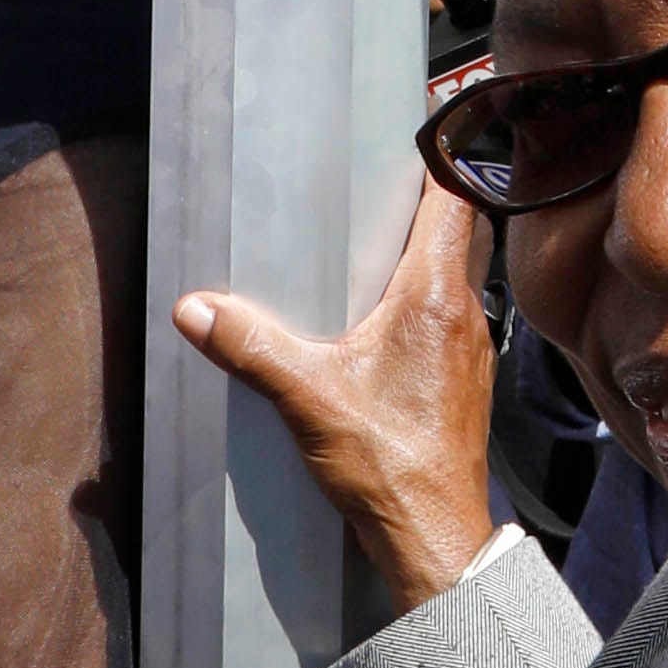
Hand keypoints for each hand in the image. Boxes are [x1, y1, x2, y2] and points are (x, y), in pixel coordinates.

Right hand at [176, 174, 499, 607]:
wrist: (434, 538)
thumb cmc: (389, 465)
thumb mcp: (307, 397)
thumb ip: (252, 347)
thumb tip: (197, 309)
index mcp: (434, 298)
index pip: (455, 201)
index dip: (440, 159)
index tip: (419, 129)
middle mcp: (465, 314)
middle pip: (460, 232)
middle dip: (425, 203)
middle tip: (381, 184)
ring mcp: (470, 350)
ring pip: (457, 277)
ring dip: (425, 254)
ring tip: (374, 244)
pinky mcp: (463, 382)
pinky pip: (448, 317)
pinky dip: (422, 300)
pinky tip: (382, 319)